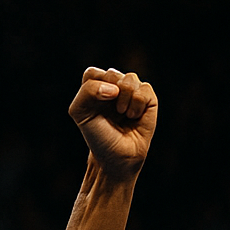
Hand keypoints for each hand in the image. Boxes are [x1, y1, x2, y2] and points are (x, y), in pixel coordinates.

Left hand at [68, 67, 157, 181]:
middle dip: (108, 96)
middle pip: (111, 74)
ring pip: (129, 78)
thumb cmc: (98, 135)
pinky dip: (137, 104)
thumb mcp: (80, 112)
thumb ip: (87, 91)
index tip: (94, 107)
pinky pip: (144, 89)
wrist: (116, 156)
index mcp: (96, 88)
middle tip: (109, 113)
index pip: (92, 73)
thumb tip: (114, 88)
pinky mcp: (149, 98)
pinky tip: (134, 116)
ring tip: (122, 114)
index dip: (93, 88)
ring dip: (124, 99)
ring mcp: (132, 91)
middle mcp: (115, 86)